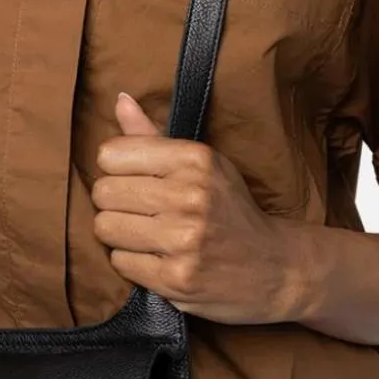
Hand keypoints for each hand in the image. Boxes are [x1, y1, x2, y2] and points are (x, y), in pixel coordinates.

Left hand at [92, 93, 315, 323]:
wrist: (275, 266)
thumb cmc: (229, 210)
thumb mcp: (203, 165)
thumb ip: (155, 136)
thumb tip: (119, 100)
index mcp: (194, 159)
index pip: (111, 154)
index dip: (115, 170)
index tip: (134, 181)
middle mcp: (189, 195)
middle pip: (103, 193)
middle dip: (114, 204)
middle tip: (140, 213)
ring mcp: (183, 239)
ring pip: (105, 228)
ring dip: (119, 235)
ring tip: (147, 236)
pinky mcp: (175, 278)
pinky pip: (119, 262)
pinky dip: (132, 262)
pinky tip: (157, 258)